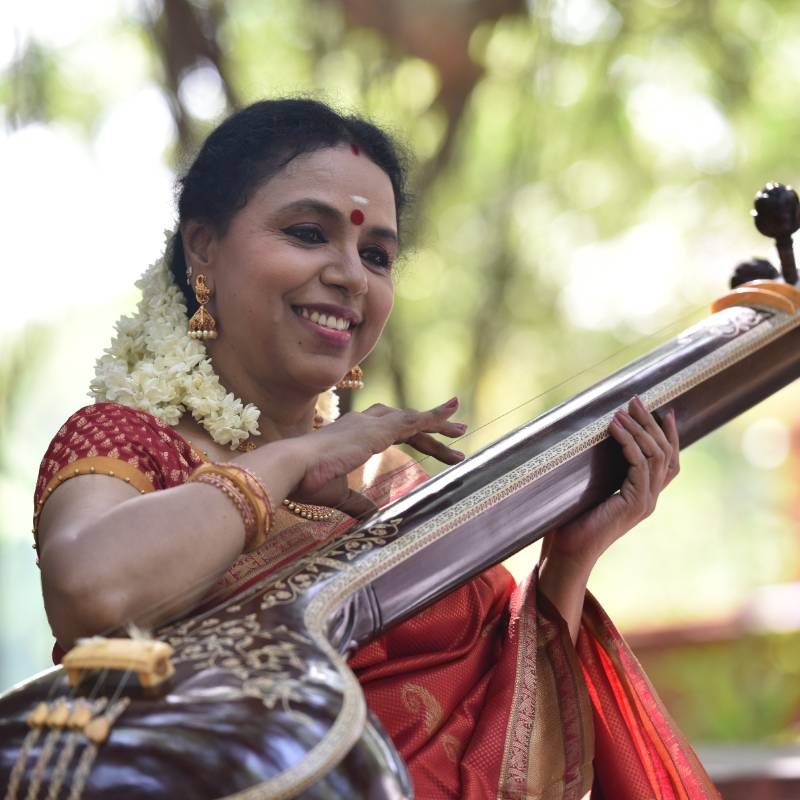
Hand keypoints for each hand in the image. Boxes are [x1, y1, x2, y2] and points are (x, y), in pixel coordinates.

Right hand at [288, 398, 466, 517]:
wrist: (291, 467)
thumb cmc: (306, 481)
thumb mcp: (338, 494)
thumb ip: (357, 502)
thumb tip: (372, 513)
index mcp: (350, 435)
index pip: (387, 432)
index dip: (409, 434)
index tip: (426, 441)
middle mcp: (361, 424)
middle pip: (403, 423)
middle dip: (429, 430)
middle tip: (455, 435)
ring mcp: (370, 424)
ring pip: (412, 420)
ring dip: (437, 424)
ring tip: (461, 431)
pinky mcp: (378, 430)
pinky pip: (414, 420)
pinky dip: (435, 416)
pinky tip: (452, 412)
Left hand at [541, 396, 679, 571]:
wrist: (568, 550)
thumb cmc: (571, 520)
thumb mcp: (590, 488)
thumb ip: (601, 469)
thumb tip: (593, 439)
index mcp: (644, 495)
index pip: (669, 461)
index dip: (670, 435)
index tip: (664, 410)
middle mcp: (651, 498)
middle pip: (666, 453)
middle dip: (652, 423)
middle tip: (637, 400)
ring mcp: (646, 502)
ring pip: (657, 456)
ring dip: (640, 428)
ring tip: (622, 410)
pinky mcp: (636, 503)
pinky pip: (640, 464)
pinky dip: (628, 442)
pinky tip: (614, 427)